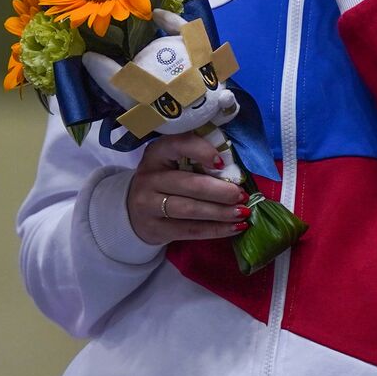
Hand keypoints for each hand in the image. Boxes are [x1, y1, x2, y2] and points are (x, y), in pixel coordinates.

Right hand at [126, 133, 250, 244]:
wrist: (134, 211)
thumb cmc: (165, 180)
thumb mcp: (174, 163)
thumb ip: (198, 161)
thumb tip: (236, 171)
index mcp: (157, 152)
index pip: (178, 145)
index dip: (202, 151)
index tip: (223, 163)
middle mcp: (149, 177)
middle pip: (189, 184)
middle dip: (220, 191)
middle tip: (242, 195)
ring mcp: (148, 204)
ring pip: (189, 210)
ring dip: (220, 212)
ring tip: (242, 212)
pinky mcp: (154, 228)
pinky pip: (190, 230)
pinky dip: (215, 229)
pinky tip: (234, 228)